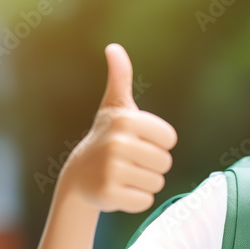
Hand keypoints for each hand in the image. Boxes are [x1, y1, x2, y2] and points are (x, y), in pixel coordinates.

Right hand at [59, 43, 177, 212]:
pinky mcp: (109, 194)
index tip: (138, 142)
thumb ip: (120, 78)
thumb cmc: (106, 136)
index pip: (170, 139)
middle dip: (152, 165)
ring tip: (124, 175)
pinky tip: (119, 190)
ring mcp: (112, 170)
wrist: (79, 174)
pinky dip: (135, 200)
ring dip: (144, 183)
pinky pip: (144, 201)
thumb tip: (113, 48)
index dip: (158, 143)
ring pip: (157, 183)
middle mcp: (118, 143)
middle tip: (130, 161)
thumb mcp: (114, 106)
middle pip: (165, 162)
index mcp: (126, 120)